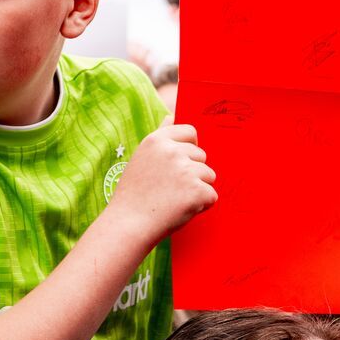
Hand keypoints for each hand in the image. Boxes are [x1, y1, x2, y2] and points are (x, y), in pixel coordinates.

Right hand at [105, 123, 217, 245]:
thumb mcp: (142, 158)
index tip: (180, 164)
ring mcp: (186, 170)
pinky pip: (211, 196)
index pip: (190, 132)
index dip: (189, 149)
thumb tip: (171, 115)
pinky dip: (200, 206)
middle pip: (201, 156)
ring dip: (197, 189)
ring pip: (208, 176)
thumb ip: (160, 137)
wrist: (128, 224)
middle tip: (169, 190)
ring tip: (173, 200)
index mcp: (157, 141)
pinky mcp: (197, 191)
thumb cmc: (134, 194)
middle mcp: (172, 151)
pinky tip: (180, 210)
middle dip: (192, 173)